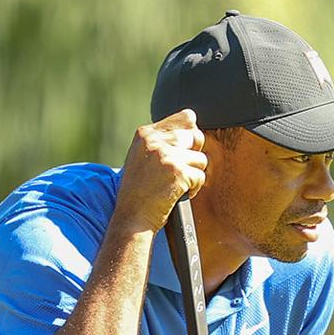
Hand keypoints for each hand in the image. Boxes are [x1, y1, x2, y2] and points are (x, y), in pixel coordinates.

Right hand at [110, 109, 207, 235]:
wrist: (132, 216)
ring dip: (193, 175)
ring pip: (201, 158)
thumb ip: (162, 139)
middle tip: (178, 172)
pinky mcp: (177, 172)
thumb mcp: (141, 157)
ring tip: (176, 185)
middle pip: (196, 136)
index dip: (190, 137)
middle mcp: (155, 140)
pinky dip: (194, 189)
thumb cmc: (138, 191)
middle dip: (193, 156)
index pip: (186, 117)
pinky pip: (200, 176)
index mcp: (146, 134)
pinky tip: (178, 194)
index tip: (180, 152)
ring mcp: (166, 156)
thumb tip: (193, 119)